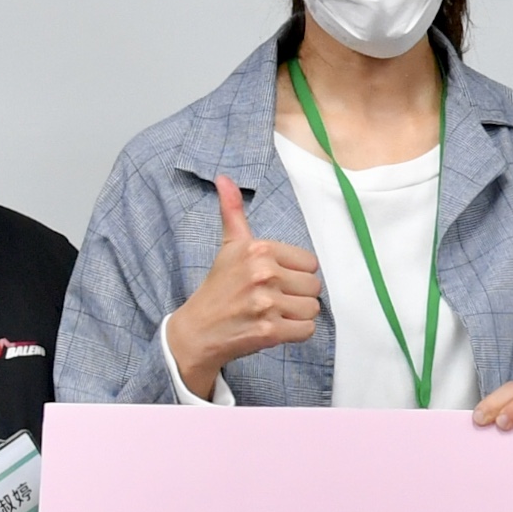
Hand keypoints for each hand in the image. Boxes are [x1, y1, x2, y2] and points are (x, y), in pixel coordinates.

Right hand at [164, 178, 321, 396]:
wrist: (198, 330)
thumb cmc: (219, 288)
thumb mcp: (228, 246)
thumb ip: (233, 212)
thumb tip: (224, 179)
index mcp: (258, 249)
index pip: (310, 262)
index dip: (295, 273)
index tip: (273, 280)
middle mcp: (264, 273)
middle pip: (314, 286)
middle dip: (297, 295)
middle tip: (272, 299)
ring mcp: (267, 303)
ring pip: (313, 308)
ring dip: (297, 315)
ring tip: (273, 314)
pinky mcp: (269, 331)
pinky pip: (307, 329)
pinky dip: (296, 333)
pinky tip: (275, 328)